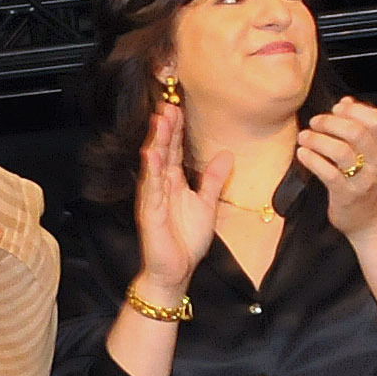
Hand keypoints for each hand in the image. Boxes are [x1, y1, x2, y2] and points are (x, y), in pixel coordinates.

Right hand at [128, 99, 226, 303]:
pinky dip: (151, 171)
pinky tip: (152, 154)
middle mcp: (160, 185)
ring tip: (160, 119)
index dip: (176, 129)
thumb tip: (227, 154)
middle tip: (168, 103)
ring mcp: (153, 198)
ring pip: (154, 164)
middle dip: (165, 128)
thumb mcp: (207, 204)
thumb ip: (213, 179)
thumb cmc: (185, 240)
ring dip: (157, 141)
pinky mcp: (150, 213)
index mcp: (173, 182)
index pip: (175, 149)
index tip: (178, 105)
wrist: (175, 272)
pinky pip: (150, 189)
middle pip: (163, 151)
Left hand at [298, 96, 376, 238]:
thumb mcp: (369, 152)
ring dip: (318, 140)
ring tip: (304, 137)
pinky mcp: (347, 195)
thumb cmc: (364, 179)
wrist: (370, 219)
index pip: (376, 119)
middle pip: (356, 132)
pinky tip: (302, 154)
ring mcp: (363, 180)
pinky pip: (328, 173)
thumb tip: (344, 101)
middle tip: (314, 122)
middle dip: (330, 123)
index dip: (354, 109)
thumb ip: (359, 125)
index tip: (336, 108)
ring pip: (341, 151)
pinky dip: (312, 160)